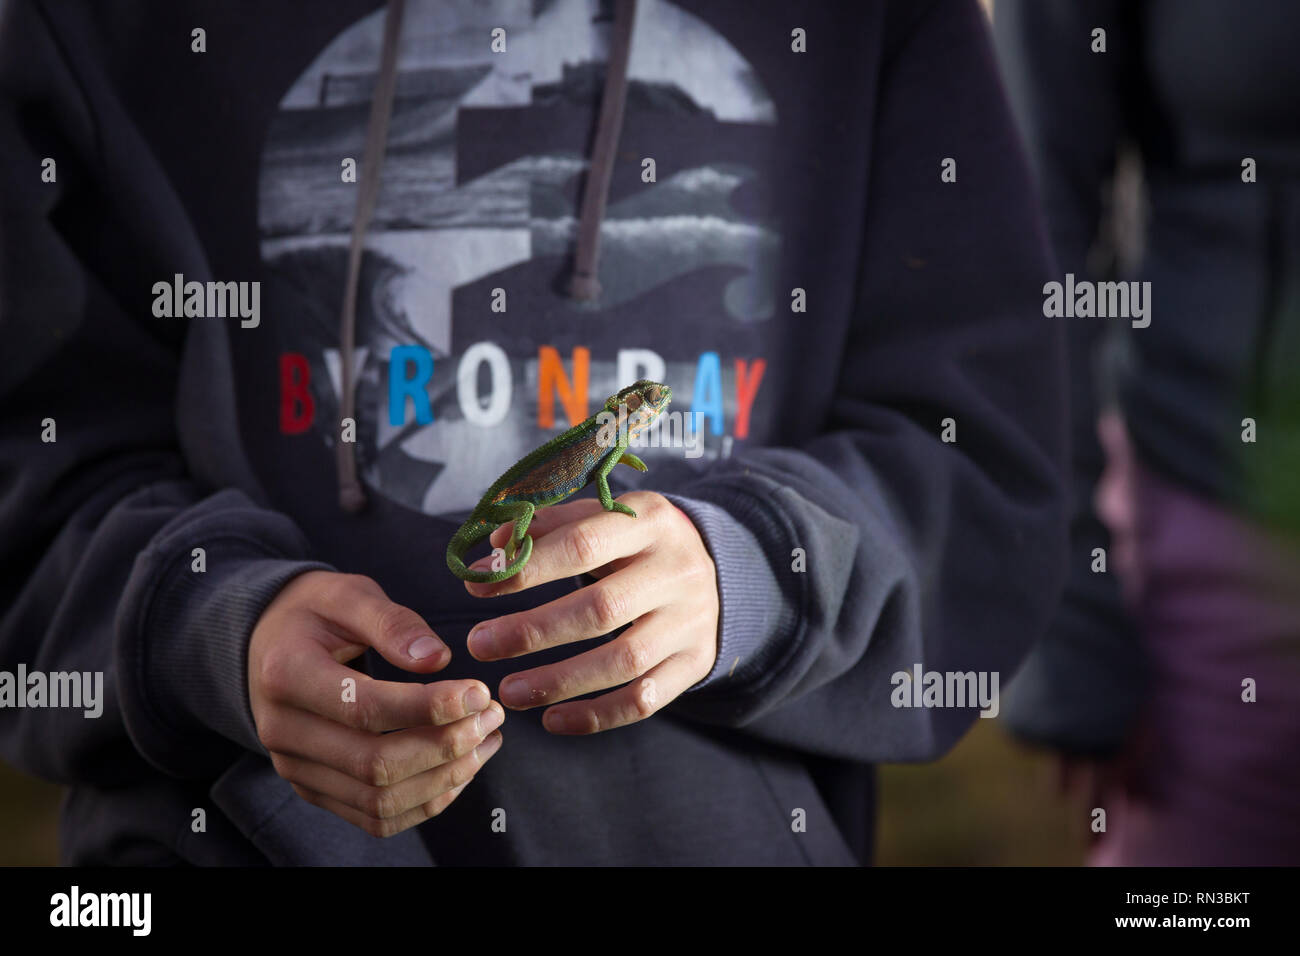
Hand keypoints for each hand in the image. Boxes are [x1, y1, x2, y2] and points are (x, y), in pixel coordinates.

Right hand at [249, 571, 503, 836]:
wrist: (268, 643)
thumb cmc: (316, 613)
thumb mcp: (348, 594)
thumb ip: (392, 622)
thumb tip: (438, 659)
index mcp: (286, 673)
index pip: (364, 708)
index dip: (429, 707)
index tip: (480, 691)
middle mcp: (282, 730)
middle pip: (374, 765)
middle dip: (446, 745)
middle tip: (492, 714)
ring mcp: (295, 767)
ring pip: (379, 801)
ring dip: (445, 777)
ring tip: (487, 739)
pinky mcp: (313, 789)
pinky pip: (375, 818)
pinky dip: (426, 802)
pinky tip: (462, 768)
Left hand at [462, 491, 719, 733]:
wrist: (718, 572)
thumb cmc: (637, 544)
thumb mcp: (604, 519)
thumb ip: (550, 526)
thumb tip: (495, 547)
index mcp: (651, 521)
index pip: (582, 545)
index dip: (527, 570)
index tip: (477, 588)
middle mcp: (678, 571)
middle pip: (601, 609)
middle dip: (533, 631)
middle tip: (479, 645)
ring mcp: (691, 621)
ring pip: (624, 661)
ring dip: (559, 680)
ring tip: (509, 691)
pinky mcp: (696, 662)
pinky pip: (644, 699)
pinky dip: (596, 716)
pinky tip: (552, 720)